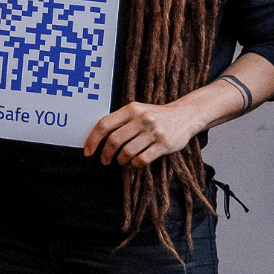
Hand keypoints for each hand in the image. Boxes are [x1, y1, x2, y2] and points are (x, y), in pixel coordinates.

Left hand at [83, 100, 202, 166]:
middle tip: (105, 160)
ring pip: (127, 152)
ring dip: (121, 160)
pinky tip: (134, 162)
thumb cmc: (156, 116)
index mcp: (131, 109)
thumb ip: (120, 121)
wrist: (185, 115)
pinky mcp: (164, 144)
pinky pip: (142, 159)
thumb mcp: (137, 111)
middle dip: (106, 154)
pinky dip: (134, 164)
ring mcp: (153, 131)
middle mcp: (141, 118)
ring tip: (122, 161)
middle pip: (114, 140)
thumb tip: (98, 138)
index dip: (93, 139)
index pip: (104, 124)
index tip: (88, 151)